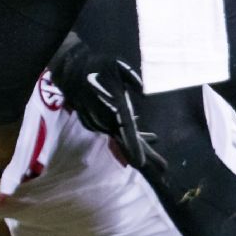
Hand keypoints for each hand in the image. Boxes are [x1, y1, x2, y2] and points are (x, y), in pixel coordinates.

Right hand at [48, 39, 166, 172]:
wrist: (70, 69)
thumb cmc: (97, 67)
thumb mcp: (119, 67)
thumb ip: (133, 80)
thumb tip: (142, 92)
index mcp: (115, 108)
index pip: (127, 131)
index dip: (135, 147)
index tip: (141, 163)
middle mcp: (106, 119)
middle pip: (127, 142)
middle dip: (146, 156)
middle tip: (164, 168)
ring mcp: (99, 122)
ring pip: (123, 137)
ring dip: (142, 145)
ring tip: (162, 157)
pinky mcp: (95, 122)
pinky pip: (117, 131)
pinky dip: (131, 135)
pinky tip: (149, 137)